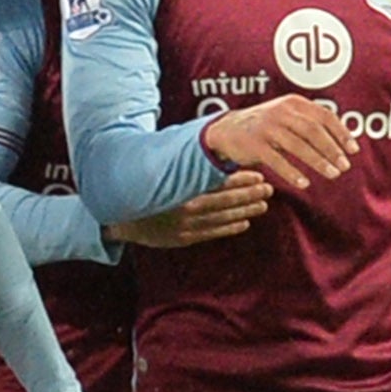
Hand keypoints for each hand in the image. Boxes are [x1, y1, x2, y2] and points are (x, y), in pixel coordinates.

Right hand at [108, 169, 271, 246]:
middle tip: (269, 189)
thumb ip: (187, 166)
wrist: (121, 217)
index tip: (259, 175)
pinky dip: (230, 228)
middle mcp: (187, 208)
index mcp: (183, 189)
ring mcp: (187, 225)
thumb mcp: (164, 173)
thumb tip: (214, 153)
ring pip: (224, 218)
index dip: (242, 180)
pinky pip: (213, 232)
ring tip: (262, 204)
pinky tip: (244, 223)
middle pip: (227, 201)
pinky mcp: (184, 238)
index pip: (220, 183)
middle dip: (251, 194)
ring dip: (246, 211)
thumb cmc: (145, 189)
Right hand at [202, 95, 357, 189]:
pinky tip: (304, 183)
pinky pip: (277, 160)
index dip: (341, 133)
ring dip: (318, 161)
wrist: (226, 130)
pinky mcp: (254, 144)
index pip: (324, 116)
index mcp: (293, 103)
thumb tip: (341, 141)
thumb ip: (309, 122)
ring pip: (298, 145)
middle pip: (313, 131)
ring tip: (332, 175)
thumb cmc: (264, 126)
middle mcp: (281, 111)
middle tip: (344, 166)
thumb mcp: (286, 116)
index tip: (354, 150)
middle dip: (332, 150)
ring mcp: (267, 127)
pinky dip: (292, 172)